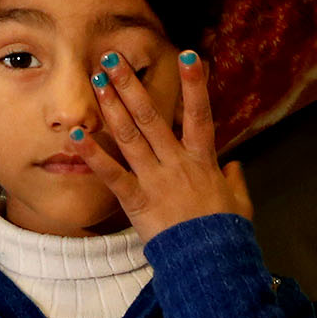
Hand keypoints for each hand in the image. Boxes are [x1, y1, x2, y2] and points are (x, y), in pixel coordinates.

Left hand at [89, 50, 252, 242]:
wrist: (211, 263)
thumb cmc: (226, 234)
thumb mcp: (240, 204)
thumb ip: (235, 181)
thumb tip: (234, 167)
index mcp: (203, 160)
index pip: (200, 114)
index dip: (195, 84)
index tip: (188, 54)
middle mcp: (177, 162)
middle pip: (152, 116)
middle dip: (132, 85)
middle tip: (112, 59)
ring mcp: (155, 179)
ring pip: (130, 135)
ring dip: (112, 106)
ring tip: (95, 81)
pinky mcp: (137, 200)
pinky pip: (112, 174)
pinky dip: (93, 155)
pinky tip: (76, 137)